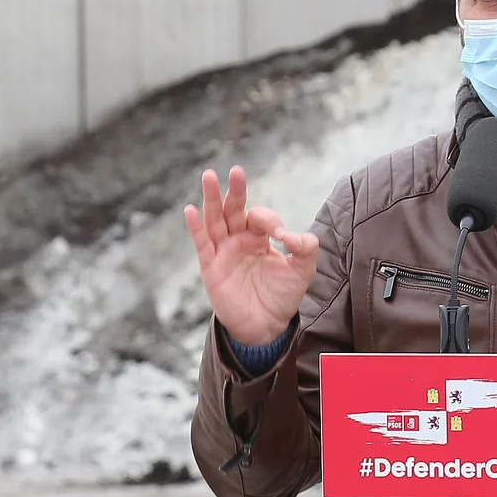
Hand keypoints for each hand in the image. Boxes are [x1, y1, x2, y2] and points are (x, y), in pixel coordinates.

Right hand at [183, 167, 319, 345]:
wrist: (267, 325)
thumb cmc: (282, 296)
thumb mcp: (302, 270)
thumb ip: (305, 248)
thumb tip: (292, 235)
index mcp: (259, 237)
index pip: (260, 217)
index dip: (270, 221)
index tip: (282, 236)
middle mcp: (238, 240)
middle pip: (233, 209)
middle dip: (235, 190)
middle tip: (236, 170)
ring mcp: (223, 252)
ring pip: (214, 220)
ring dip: (212, 199)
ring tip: (209, 176)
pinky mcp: (210, 267)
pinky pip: (201, 243)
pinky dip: (195, 227)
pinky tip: (190, 210)